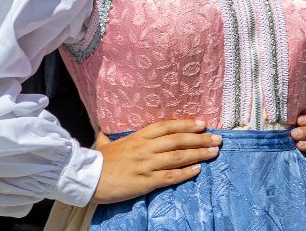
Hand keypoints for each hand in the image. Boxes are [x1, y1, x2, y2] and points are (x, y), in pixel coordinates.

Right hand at [91, 119, 219, 203]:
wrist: (89, 178)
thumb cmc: (98, 161)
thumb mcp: (103, 144)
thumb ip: (107, 137)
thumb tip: (103, 131)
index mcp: (137, 137)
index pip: (166, 127)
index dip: (185, 124)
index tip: (202, 124)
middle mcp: (145, 148)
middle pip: (177, 140)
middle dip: (199, 139)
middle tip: (217, 138)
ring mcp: (146, 164)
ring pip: (178, 157)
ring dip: (198, 154)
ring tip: (214, 152)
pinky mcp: (146, 181)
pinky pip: (170, 176)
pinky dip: (185, 173)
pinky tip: (198, 170)